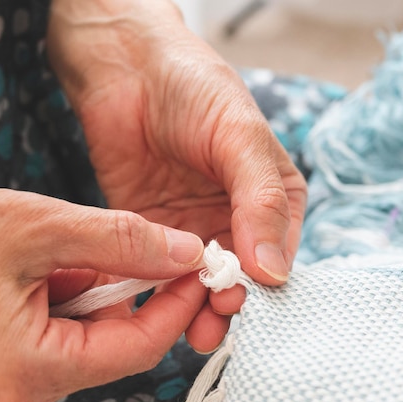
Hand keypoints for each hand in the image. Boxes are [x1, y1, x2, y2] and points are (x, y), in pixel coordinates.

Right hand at [0, 182, 204, 401]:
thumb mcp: (39, 226)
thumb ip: (122, 242)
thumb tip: (184, 252)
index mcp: (28, 371)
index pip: (137, 349)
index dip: (174, 304)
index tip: (197, 265)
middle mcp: (21, 395)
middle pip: (113, 345)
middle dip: (129, 291)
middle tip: (128, 243)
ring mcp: (10, 387)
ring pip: (88, 338)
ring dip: (93, 291)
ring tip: (58, 250)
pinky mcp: (3, 370)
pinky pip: (60, 337)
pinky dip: (68, 299)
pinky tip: (42, 268)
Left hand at [47, 0, 306, 351]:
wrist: (125, 70)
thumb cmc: (192, 87)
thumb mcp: (239, 136)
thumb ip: (260, 200)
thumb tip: (274, 269)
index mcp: (269, 196)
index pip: (277, 253)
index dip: (265, 281)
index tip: (248, 298)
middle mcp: (232, 218)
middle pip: (239, 278)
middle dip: (228, 303)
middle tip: (213, 320)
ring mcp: (189, 228)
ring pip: (198, 284)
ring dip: (195, 309)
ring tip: (189, 330)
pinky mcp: (149, 231)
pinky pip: (157, 271)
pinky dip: (158, 293)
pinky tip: (156, 309)